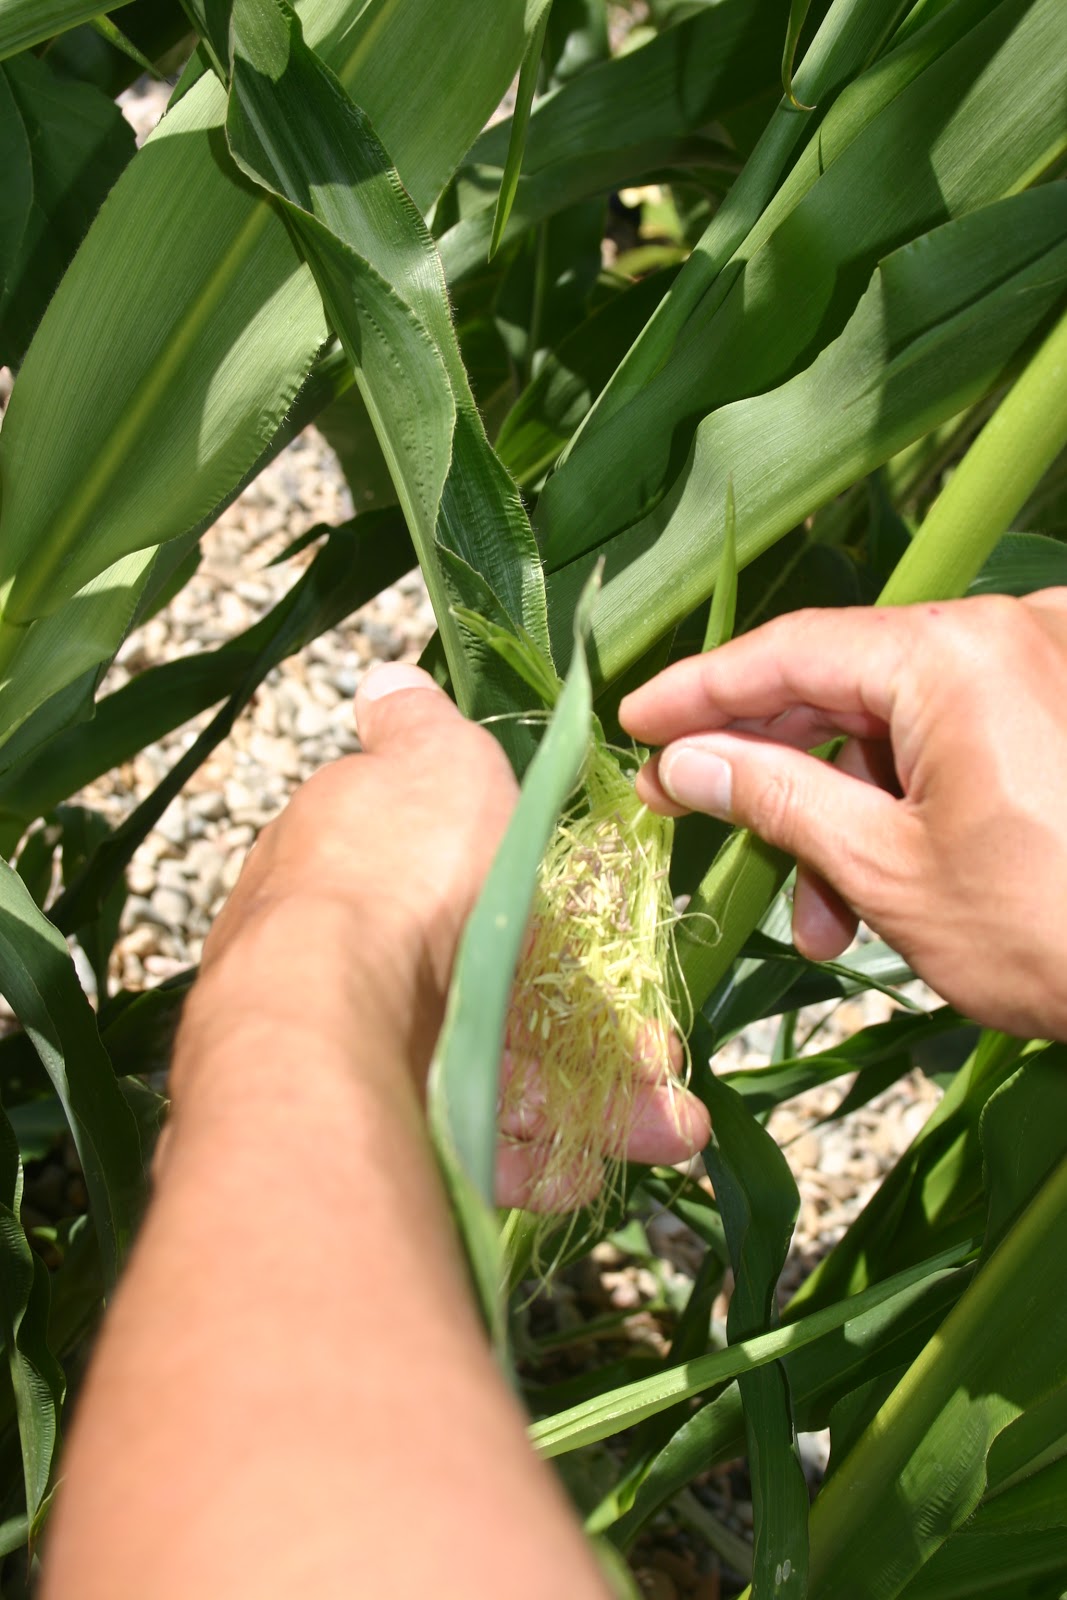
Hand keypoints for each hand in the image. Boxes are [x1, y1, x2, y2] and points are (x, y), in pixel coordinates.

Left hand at [195, 664, 708, 1205]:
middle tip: (662, 1061)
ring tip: (669, 1128)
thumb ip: (420, 730)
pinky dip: (540, 1159)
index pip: (457, 887)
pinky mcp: (382, 1138)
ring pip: (499, 1076)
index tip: (613, 941)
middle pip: (493, 993)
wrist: (334, 1010)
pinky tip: (594, 1169)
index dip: (544, 913)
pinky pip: (474, 1147)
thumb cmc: (401, 869)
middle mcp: (355, 966)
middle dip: (595, 1029)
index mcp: (359, 873)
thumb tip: (386, 683)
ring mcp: (368, 1056)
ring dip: (594, 1103)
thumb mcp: (430, 763)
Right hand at [620, 591, 1066, 1040]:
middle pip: (846, 681)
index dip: (700, 691)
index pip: (790, 652)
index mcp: (956, 654)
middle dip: (772, 768)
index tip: (634, 723)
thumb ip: (774, 796)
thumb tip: (682, 762)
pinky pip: (963, 734)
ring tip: (821, 926)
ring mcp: (1053, 666)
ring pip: (904, 721)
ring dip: (846, 813)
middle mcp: (1011, 631)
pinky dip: (913, 802)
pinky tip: (885, 889)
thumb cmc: (1049, 933)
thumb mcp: (886, 870)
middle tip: (693, 817)